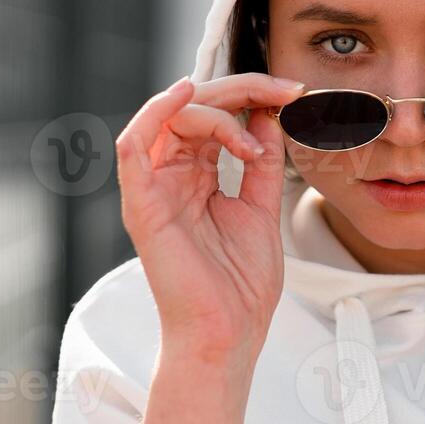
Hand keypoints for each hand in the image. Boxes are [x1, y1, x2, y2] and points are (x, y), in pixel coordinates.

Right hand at [115, 72, 306, 382]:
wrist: (228, 334)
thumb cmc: (239, 286)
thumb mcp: (261, 208)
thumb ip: (261, 162)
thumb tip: (267, 114)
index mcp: (196, 177)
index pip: (215, 117)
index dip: (250, 96)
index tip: (291, 93)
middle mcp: (171, 177)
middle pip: (193, 108)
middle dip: (240, 89)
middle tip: (282, 90)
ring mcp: (153, 189)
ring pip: (170, 117)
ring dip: (217, 106)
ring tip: (255, 121)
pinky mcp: (141, 204)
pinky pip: (133, 145)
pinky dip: (156, 111)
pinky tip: (187, 93)